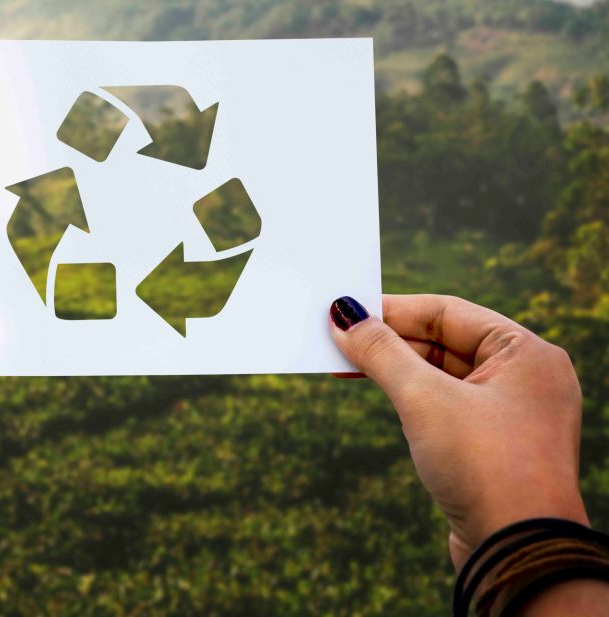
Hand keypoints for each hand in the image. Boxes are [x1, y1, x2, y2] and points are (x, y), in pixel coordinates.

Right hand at [328, 294, 585, 568]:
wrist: (519, 555)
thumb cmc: (485, 466)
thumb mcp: (423, 399)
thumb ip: (380, 352)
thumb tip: (343, 316)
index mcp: (527, 353)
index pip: (447, 312)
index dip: (392, 310)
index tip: (345, 311)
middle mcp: (526, 378)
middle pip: (443, 341)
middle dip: (389, 342)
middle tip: (337, 339)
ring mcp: (513, 413)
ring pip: (441, 375)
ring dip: (394, 370)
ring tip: (345, 366)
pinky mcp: (495, 446)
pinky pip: (446, 405)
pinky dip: (411, 397)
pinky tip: (378, 394)